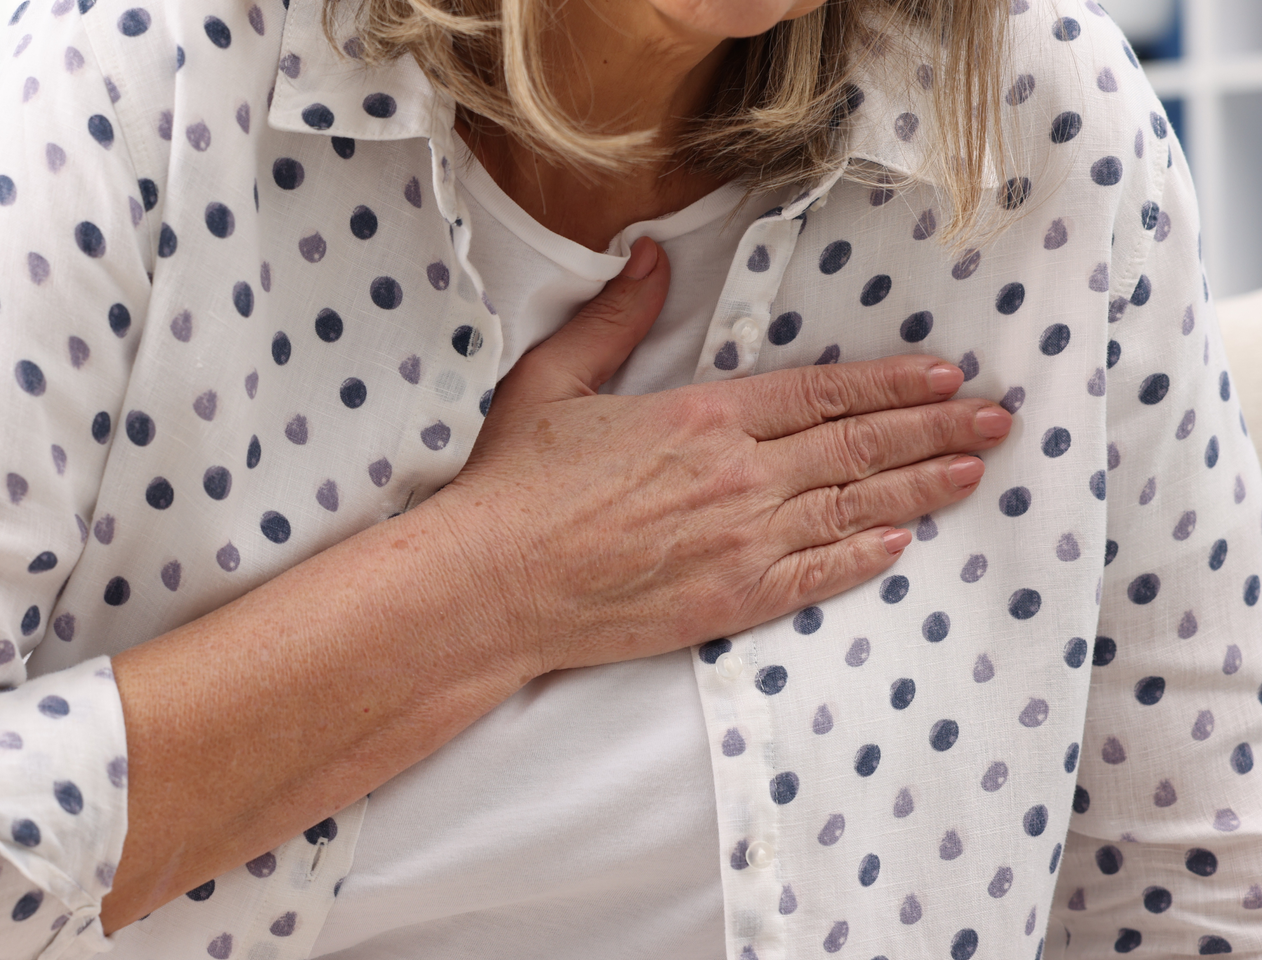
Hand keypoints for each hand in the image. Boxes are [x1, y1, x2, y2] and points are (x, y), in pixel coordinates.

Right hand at [433, 237, 1011, 675]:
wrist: (491, 584)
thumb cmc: (515, 485)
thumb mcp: (553, 379)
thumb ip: (614, 318)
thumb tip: (652, 257)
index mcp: (701, 416)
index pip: (820, 393)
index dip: (890, 383)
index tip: (944, 374)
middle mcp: (737, 477)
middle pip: (857, 446)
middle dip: (936, 427)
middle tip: (999, 418)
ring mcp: (740, 544)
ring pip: (854, 507)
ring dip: (922, 486)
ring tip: (976, 469)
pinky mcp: (730, 601)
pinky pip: (818, 574)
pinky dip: (865, 555)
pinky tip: (902, 540)